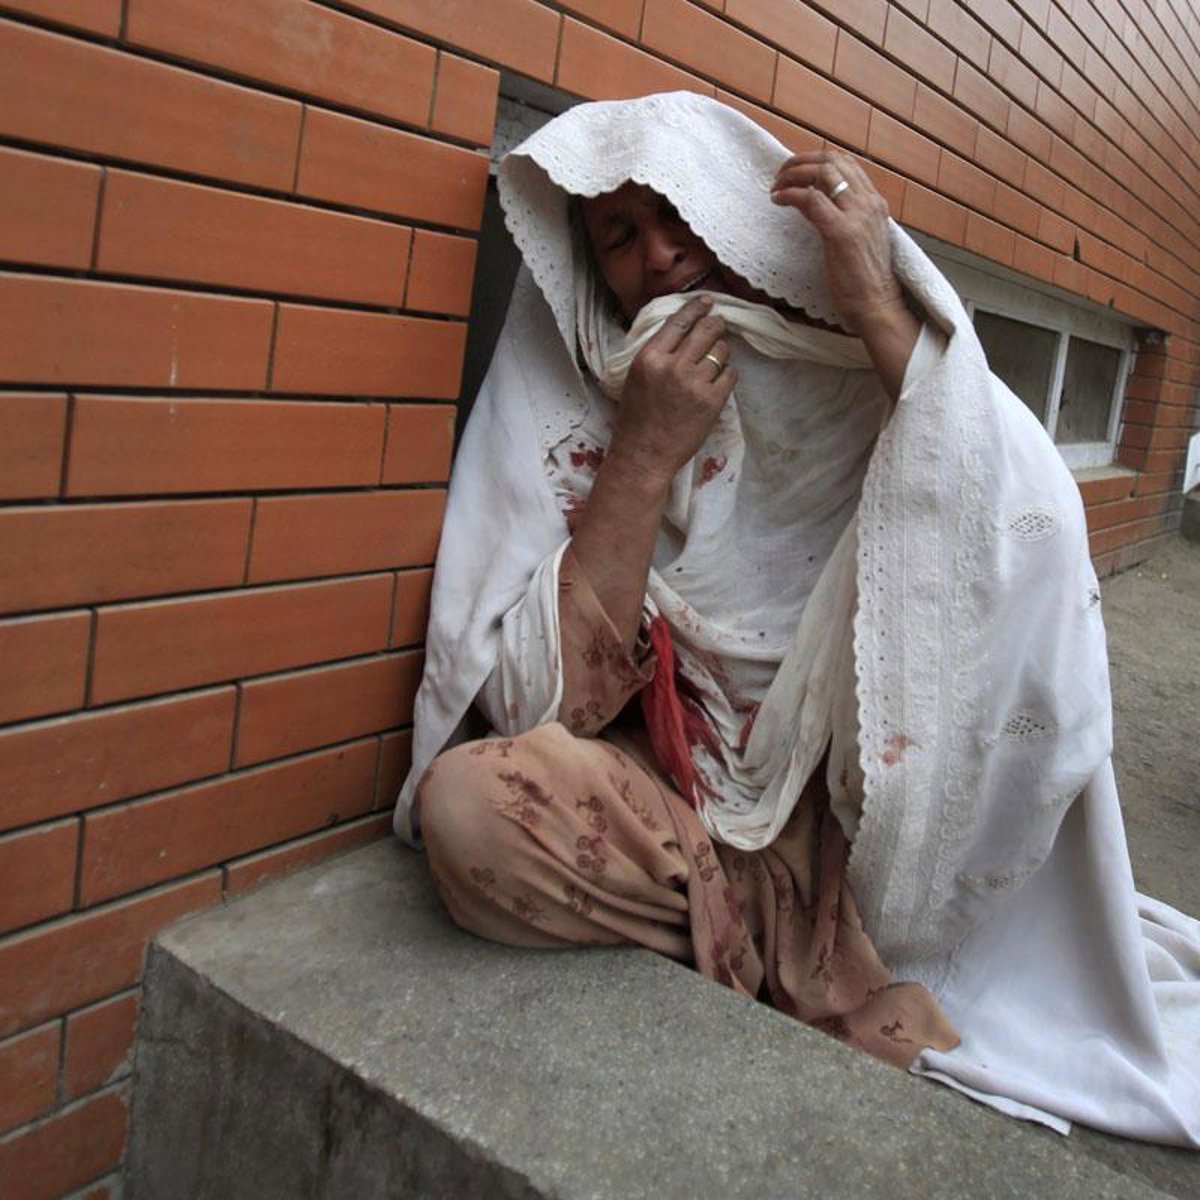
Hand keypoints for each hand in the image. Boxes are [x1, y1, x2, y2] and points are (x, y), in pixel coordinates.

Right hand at [609, 295, 737, 485]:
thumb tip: (681, 329)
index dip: (696, 308)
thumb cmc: (635, 419)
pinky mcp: (712, 402)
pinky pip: (730, 374)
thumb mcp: (635, 377)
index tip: (706, 301)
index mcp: (650, 358)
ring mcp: (695, 384)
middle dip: (716, 324)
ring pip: (721, 351)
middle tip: (718, 325)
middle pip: (706, 331)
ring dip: (721, 351)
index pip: (679, 322)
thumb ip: (656, 353)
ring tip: (714, 359)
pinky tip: (718, 380)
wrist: (643, 455)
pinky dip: (727, 373)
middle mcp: (673, 367)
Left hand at [770, 152, 904, 336]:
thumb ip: (836, 216)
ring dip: (794, 174)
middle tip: (781, 174)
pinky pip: (811, 199)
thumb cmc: (862, 280)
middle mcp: (869, 202)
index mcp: (875, 203)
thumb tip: (809, 199)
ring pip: (823, 173)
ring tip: (776, 187)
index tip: (797, 171)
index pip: (846, 163)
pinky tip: (778, 200)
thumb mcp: (854, 239)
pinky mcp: (841, 232)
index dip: (817, 160)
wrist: (876, 305)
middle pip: (834, 160)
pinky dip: (790, 194)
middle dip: (802, 161)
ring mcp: (857, 215)